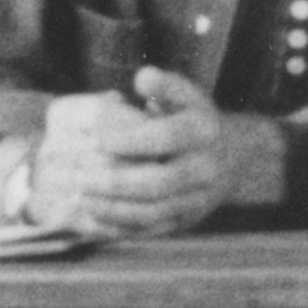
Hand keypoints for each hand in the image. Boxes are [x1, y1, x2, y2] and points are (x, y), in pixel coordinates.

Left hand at [20, 81, 281, 234]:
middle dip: (117, 180)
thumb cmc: (190, 119)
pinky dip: (120, 224)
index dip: (131, 139)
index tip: (98, 138)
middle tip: (80, 175)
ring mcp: (198, 200)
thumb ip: (163, 85)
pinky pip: (151, 229)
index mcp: (205, 132)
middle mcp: (207, 169)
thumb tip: (143, 78)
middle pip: (160, 181)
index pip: (168, 137)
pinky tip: (94, 214)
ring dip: (113, 207)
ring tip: (80, 196)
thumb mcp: (184, 95)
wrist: (228, 159)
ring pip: (153, 211)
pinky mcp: (185, 221)